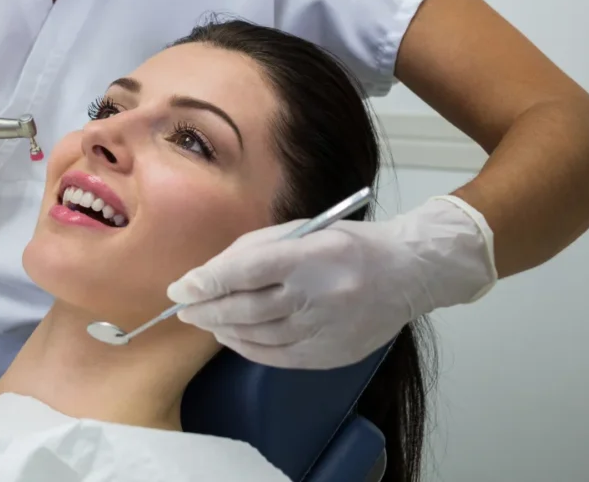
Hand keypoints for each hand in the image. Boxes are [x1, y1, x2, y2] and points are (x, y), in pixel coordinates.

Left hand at [166, 197, 496, 368]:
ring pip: (259, 336)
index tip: (180, 288)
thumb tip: (209, 275)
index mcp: (312, 255)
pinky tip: (233, 337)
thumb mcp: (302, 231)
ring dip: (224, 329)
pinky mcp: (332, 354)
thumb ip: (254, 251)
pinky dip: (248, 348)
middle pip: (249, 308)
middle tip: (184, 309)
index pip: (249, 271)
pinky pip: (278, 357)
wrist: (407, 273)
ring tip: (205, 320)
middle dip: (208, 309)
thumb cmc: (347, 245)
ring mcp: (327, 329)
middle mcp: (320, 295)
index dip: (209, 281)